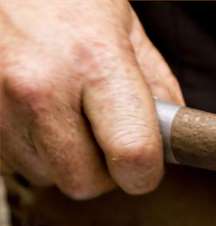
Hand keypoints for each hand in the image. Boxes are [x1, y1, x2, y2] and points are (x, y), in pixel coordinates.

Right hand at [0, 0, 182, 198]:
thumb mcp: (125, 29)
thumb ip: (156, 89)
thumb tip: (174, 142)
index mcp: (95, 62)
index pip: (132, 153)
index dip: (144, 172)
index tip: (144, 166)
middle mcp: (40, 86)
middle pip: (82, 182)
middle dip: (99, 171)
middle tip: (101, 137)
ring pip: (43, 175)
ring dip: (58, 158)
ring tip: (60, 112)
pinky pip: (11, 161)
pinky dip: (26, 146)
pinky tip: (31, 110)